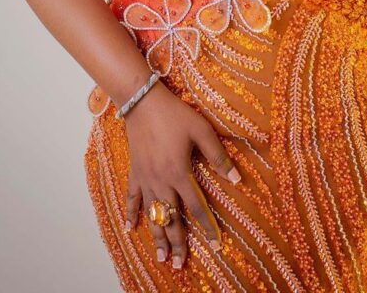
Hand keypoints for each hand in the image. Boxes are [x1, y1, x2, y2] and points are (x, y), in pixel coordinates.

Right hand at [122, 79, 241, 268]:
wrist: (143, 102)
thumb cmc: (175, 114)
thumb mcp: (202, 131)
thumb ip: (218, 156)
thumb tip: (236, 178)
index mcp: (180, 173)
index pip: (196, 207)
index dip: (206, 227)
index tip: (214, 244)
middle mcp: (161, 182)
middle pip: (171, 219)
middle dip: (177, 243)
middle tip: (179, 264)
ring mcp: (145, 179)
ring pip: (152, 214)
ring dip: (156, 237)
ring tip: (160, 257)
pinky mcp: (135, 172)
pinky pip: (132, 197)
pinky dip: (131, 213)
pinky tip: (129, 228)